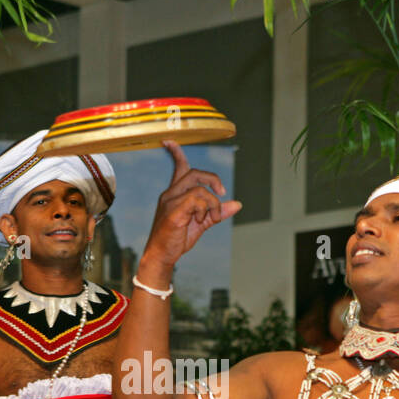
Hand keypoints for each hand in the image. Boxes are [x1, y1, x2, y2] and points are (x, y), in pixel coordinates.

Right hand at [139, 141, 241, 271]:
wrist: (161, 257)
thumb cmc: (176, 240)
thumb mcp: (201, 224)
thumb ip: (217, 212)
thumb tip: (237, 204)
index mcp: (174, 194)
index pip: (178, 167)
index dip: (176, 152)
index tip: (169, 141)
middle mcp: (170, 195)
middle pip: (194, 173)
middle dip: (213, 180)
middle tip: (222, 194)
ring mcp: (170, 202)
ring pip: (199, 189)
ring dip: (213, 204)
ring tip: (213, 218)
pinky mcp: (173, 212)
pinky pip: (196, 201)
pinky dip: (206, 209)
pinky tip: (202, 220)